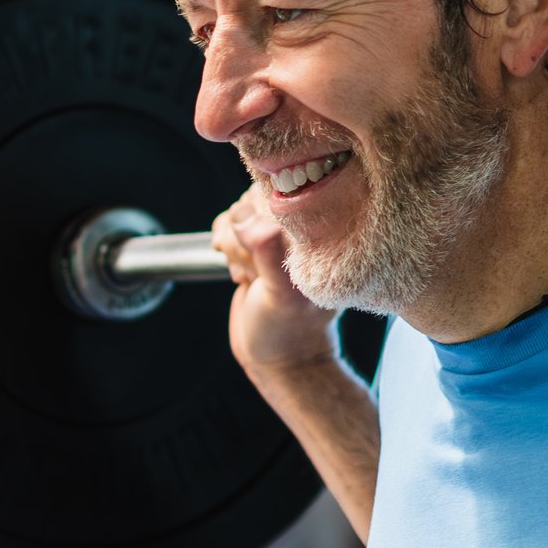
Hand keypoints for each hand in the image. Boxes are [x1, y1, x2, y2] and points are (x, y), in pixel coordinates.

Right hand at [211, 184, 340, 378]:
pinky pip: (230, 223)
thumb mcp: (281, 296)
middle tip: (254, 270)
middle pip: (256, 197)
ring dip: (233, 243)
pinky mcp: (257, 244)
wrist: (275, 356)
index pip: (285, 192)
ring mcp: (278, 236)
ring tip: (250, 275)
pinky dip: (226, 245)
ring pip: (240, 210)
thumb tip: (259, 226)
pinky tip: (243, 273)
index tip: (259, 244)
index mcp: (321, 235)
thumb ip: (271, 259)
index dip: (262, 214)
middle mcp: (301, 231)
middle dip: (243, 233)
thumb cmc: (287, 330)